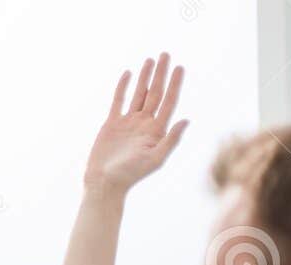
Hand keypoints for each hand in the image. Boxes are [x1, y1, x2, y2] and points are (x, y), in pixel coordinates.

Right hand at [84, 53, 186, 193]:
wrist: (104, 183)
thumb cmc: (130, 175)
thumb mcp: (155, 159)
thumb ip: (171, 140)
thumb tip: (186, 120)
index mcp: (157, 130)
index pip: (169, 101)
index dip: (175, 84)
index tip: (179, 67)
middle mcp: (144, 123)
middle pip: (155, 93)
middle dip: (161, 74)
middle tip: (165, 55)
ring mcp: (128, 123)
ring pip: (139, 94)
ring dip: (145, 77)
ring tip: (150, 59)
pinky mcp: (112, 124)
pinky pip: (119, 101)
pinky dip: (123, 87)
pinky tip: (128, 74)